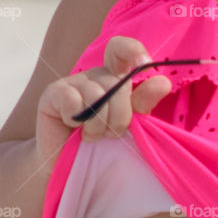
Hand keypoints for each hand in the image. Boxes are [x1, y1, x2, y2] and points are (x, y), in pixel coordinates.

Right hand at [35, 35, 172, 168]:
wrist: (69, 167)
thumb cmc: (100, 148)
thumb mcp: (127, 127)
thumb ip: (143, 104)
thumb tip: (163, 82)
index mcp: (114, 79)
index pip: (122, 49)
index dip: (133, 50)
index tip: (143, 62)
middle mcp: (94, 77)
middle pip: (117, 84)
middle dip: (119, 117)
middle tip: (110, 135)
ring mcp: (72, 83)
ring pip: (96, 94)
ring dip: (97, 125)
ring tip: (90, 137)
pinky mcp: (53, 94)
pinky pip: (73, 99)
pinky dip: (76, 119)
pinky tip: (72, 127)